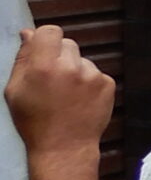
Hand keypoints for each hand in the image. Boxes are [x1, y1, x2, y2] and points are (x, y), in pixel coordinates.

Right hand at [7, 27, 114, 159]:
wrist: (63, 148)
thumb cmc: (33, 121)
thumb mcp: (14, 91)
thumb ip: (22, 59)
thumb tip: (28, 33)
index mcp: (43, 66)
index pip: (50, 31)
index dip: (45, 39)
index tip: (42, 51)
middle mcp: (70, 67)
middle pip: (67, 44)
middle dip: (59, 56)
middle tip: (52, 79)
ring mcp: (92, 75)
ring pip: (82, 60)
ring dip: (74, 70)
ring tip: (66, 94)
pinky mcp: (108, 84)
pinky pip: (96, 73)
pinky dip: (88, 82)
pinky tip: (79, 100)